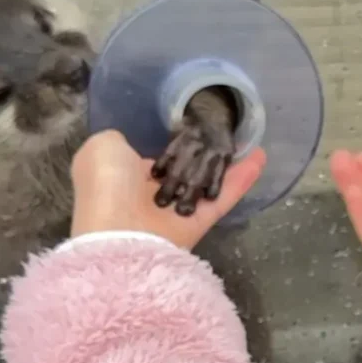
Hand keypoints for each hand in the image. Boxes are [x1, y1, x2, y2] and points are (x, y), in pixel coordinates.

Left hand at [70, 130, 265, 249]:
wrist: (118, 230)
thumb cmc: (106, 184)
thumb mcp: (102, 147)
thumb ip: (116, 141)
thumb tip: (130, 146)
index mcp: (123, 178)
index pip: (153, 163)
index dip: (172, 148)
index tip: (192, 132)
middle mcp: (150, 197)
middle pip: (184, 173)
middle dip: (203, 155)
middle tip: (222, 135)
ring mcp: (176, 213)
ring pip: (205, 185)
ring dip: (225, 165)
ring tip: (245, 142)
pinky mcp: (199, 224)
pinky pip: (222, 198)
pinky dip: (241, 178)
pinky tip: (259, 157)